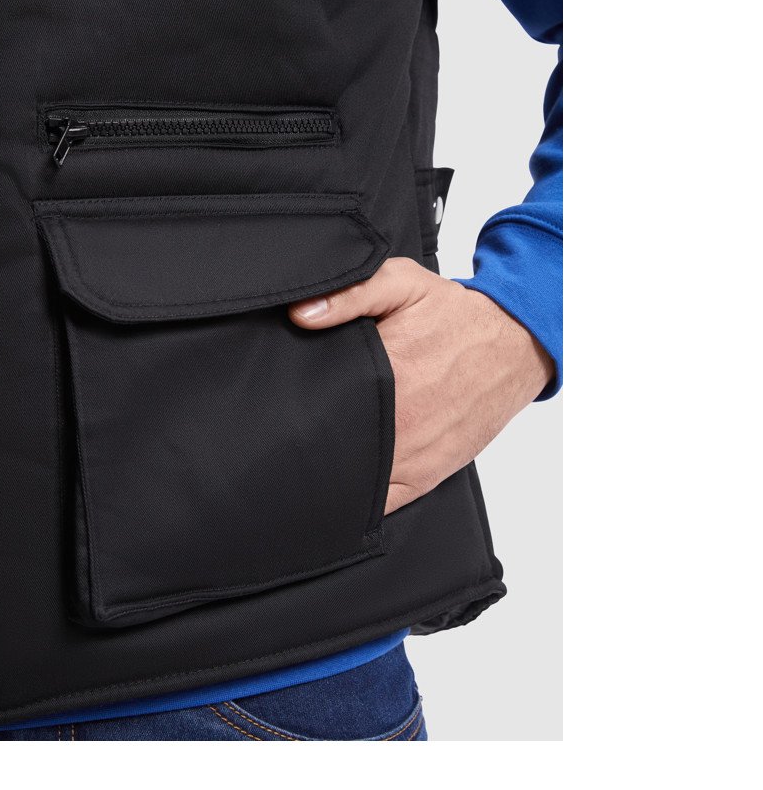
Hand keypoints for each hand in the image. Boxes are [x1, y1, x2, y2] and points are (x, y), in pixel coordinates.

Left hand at [289, 257, 553, 514]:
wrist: (516, 346)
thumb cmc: (455, 315)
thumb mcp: (403, 283)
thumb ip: (350, 293)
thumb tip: (303, 313)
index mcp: (387, 377)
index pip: (319, 408)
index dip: (291, 415)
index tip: (272, 412)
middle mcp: (399, 425)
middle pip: (331, 450)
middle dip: (303, 446)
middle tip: (278, 439)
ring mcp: (412, 457)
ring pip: (353, 485)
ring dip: (327, 480)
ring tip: (299, 468)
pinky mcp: (427, 476)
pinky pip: (384, 506)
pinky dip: (359, 505)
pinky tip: (335, 496)